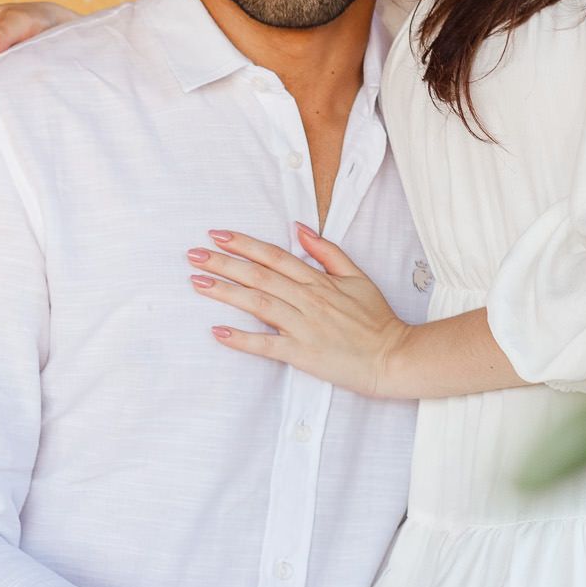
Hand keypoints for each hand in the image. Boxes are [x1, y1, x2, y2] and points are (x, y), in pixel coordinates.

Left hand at [189, 225, 410, 395]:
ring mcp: (303, 327)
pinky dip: (242, 339)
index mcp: (318, 281)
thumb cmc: (375, 320)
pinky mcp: (302, 354)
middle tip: (193, 255)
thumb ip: (327, 252)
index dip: (244, 244)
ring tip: (198, 283)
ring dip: (225, 292)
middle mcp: (307, 300)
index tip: (217, 235)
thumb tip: (299, 229)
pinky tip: (218, 332)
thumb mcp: (357, 277)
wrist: (391, 357)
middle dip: (224, 263)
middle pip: (258, 276)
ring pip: (258, 304)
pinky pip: (267, 345)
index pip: (274, 256)